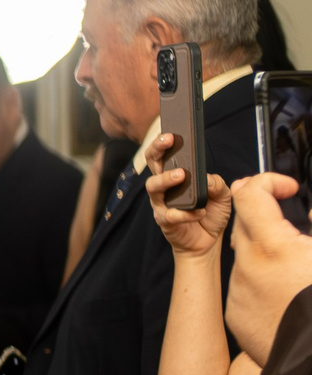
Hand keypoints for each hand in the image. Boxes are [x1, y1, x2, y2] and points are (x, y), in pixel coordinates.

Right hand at [141, 134, 232, 258]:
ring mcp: (161, 204)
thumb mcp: (222, 194)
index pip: (165, 155)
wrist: (207, 241)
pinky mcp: (164, 221)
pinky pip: (169, 215)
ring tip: (181, 175)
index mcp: (176, 176)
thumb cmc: (210, 213)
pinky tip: (199, 212)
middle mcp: (164, 188)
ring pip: (153, 187)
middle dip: (157, 150)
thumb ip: (216, 182)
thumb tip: (205, 178)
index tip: (171, 132)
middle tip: (168, 141)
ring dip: (166, 179)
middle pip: (152, 164)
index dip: (163, 142)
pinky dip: (185, 213)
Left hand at [225, 175, 311, 363]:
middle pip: (245, 225)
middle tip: (290, 221)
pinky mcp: (236, 316)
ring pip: (245, 259)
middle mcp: (247, 268)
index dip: (268, 183)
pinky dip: (263, 282)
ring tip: (297, 268)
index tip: (286, 189)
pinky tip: (287, 294)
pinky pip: (244, 288)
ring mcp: (239, 293)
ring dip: (267, 253)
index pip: (249, 195)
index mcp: (274, 247)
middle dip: (266, 217)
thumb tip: (309, 208)